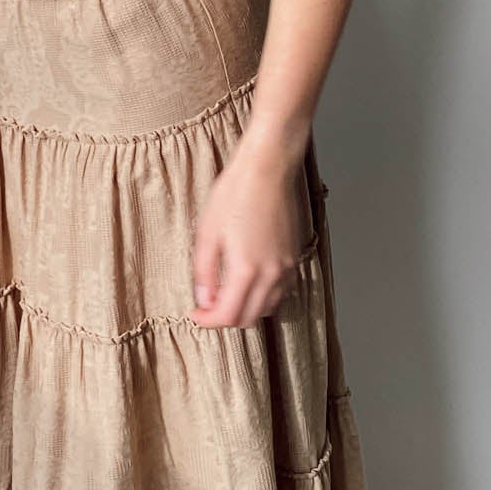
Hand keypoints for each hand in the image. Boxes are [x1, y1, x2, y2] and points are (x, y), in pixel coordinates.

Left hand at [189, 134, 306, 328]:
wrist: (268, 168)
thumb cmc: (236, 193)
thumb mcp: (208, 233)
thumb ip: (205, 272)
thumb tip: (204, 300)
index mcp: (246, 269)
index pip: (228, 316)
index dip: (208, 321)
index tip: (195, 314)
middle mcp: (272, 274)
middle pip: (249, 318)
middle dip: (225, 317)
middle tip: (207, 305)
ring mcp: (287, 267)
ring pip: (267, 308)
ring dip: (245, 308)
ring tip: (225, 293)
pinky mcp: (295, 258)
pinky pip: (280, 292)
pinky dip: (262, 296)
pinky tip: (247, 282)